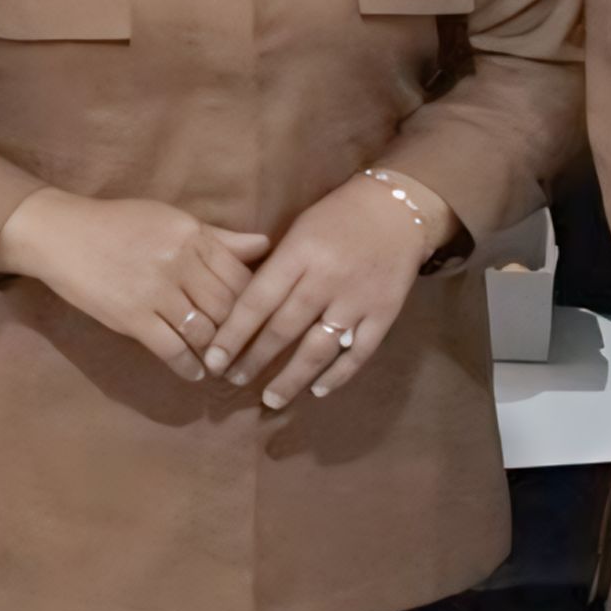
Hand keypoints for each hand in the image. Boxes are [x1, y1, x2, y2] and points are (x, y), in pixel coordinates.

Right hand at [0, 190, 269, 384]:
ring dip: (217, 353)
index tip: (257, 319)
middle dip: (239, 332)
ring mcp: (155, 292)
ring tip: (223, 364)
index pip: (241, 276)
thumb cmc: (117, 223)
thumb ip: (218, 236)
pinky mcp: (132, 318)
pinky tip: (195, 372)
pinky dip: (189, 366)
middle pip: (227, 308)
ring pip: (204, 332)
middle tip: (246, 350)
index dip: (255, 302)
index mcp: (192, 235)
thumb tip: (264, 244)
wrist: (60, 234)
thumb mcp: (170, 219)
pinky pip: (172, 350)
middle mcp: (179, 262)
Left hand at [203, 172, 434, 408]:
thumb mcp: (297, 230)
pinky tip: (317, 390)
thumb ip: (273, 266)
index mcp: (298, 254)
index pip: (256, 301)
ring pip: (319, 348)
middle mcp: (326, 279)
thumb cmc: (335, 218)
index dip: (233, 334)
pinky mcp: (384, 314)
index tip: (213, 359)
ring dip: (292, 378)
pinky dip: (338, 375)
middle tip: (232, 381)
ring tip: (270, 399)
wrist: (396, 210)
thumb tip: (240, 307)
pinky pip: (358, 353)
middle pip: (284, 328)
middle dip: (254, 359)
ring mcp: (357, 300)